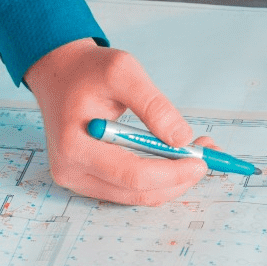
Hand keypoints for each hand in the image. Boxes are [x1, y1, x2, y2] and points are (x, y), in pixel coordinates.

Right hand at [24, 39, 208, 205]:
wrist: (60, 73)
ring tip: (193, 151)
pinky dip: (155, 177)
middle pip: (137, 193)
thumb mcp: (123, 72)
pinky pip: (128, 189)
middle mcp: (71, 171)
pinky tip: (172, 156)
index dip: (172, 172)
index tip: (201, 160)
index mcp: (75, 146)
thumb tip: (182, 139)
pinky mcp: (87, 180)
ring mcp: (77, 179)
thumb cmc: (89, 70)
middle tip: (206, 156)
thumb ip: (153, 105)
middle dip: (177, 178)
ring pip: (136, 196)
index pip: (132, 175)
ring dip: (170, 180)